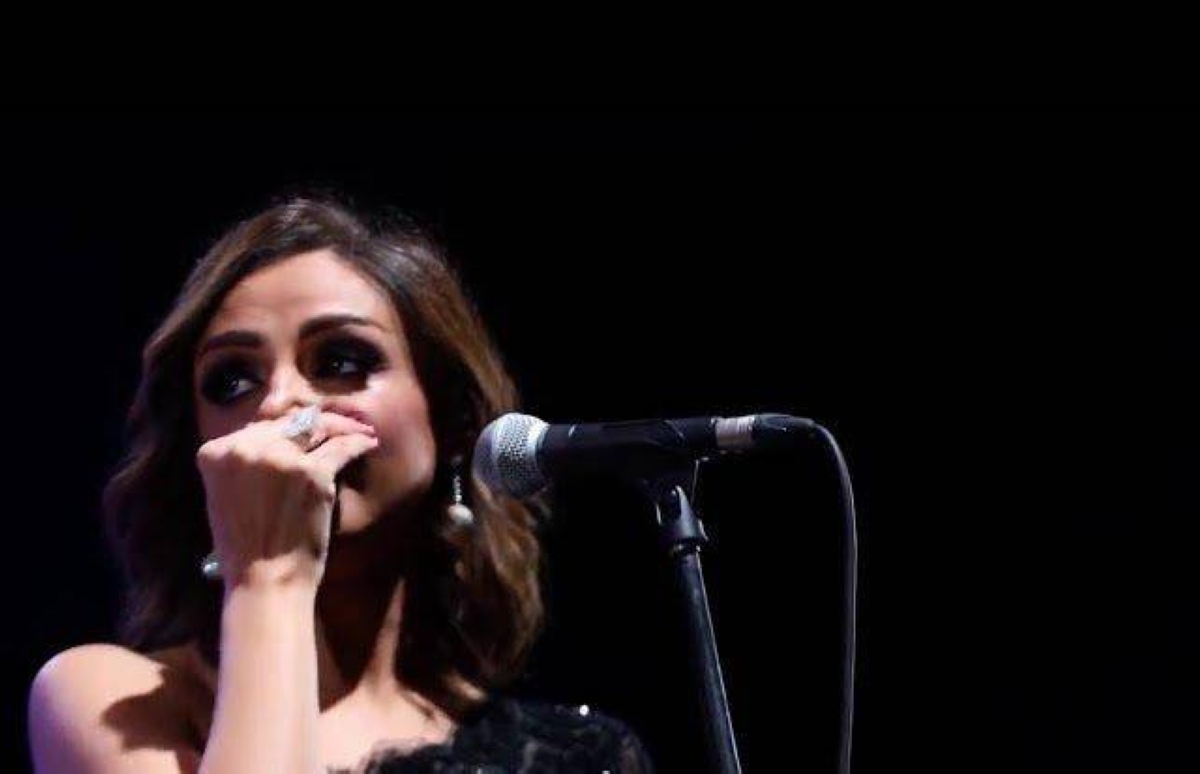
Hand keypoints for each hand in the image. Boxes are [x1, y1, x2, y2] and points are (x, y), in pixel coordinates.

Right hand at [196, 407, 378, 590]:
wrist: (264, 580)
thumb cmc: (245, 547)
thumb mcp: (227, 494)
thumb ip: (243, 462)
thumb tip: (274, 435)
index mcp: (215, 452)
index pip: (260, 425)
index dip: (288, 427)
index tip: (307, 427)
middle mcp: (245, 448)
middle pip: (290, 422)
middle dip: (319, 422)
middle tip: (342, 425)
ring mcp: (280, 458)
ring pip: (318, 428)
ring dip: (343, 426)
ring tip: (360, 430)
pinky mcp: (312, 473)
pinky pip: (341, 447)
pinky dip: (358, 443)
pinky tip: (367, 443)